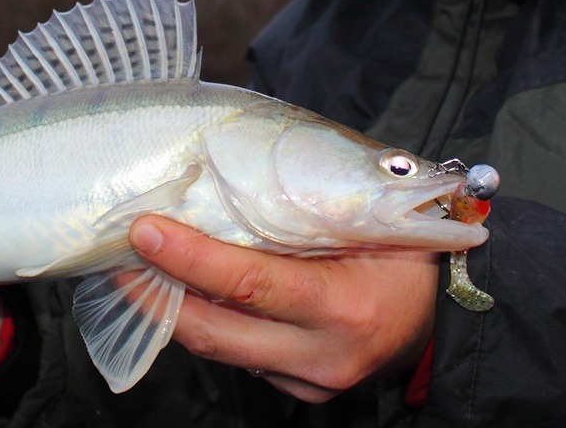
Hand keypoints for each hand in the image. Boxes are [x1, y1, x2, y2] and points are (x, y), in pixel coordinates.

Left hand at [129, 216, 437, 403]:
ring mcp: (311, 382)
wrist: (448, 314)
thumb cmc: (405, 248)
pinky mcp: (304, 393)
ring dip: (175, 310)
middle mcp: (323, 355)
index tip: (145, 229)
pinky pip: (242, 357)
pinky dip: (211, 323)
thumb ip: (304, 208)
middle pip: (216, 331)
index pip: (248, 284)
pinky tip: (190, 293)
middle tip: (118, 253)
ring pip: (221, 349)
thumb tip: (221, 172)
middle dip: (157, 293)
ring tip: (140, 269)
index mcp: (343, 307)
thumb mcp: (366, 220)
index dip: (189, 257)